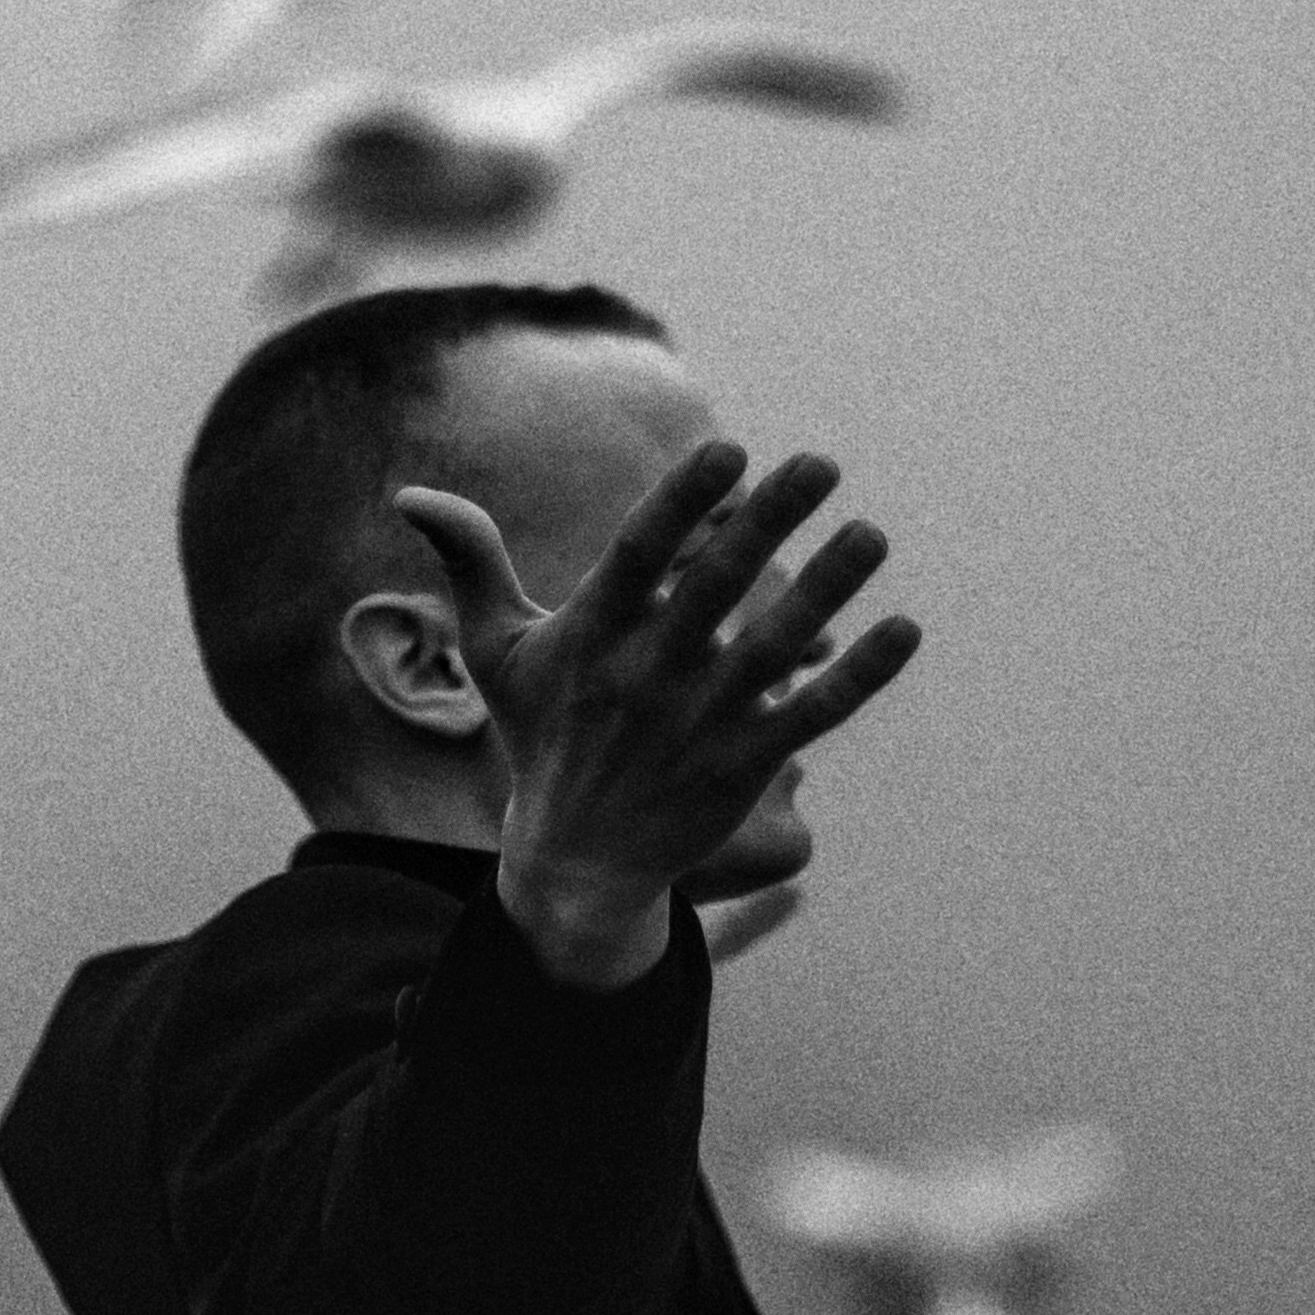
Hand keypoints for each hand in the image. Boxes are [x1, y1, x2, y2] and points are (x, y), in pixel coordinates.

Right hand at [391, 440, 919, 990]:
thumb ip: (471, 562)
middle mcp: (652, 675)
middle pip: (718, 588)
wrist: (577, 864)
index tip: (728, 450)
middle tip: (821, 463)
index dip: (683, 502)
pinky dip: (859, 676)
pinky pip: (812, 713)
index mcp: (595, 637)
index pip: (641, 555)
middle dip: (770, 522)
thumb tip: (411, 492)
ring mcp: (703, 722)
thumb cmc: (541, 738)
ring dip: (828, 589)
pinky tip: (903, 630)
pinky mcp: (746, 765)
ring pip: (776, 646)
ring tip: (872, 533)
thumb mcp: (498, 653)